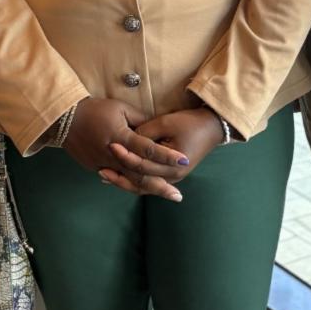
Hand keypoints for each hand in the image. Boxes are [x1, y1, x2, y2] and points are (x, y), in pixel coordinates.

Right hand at [63, 98, 189, 201]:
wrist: (65, 118)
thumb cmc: (95, 109)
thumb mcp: (120, 108)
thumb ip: (140, 120)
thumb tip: (157, 128)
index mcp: (121, 136)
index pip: (149, 148)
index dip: (167, 155)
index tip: (184, 160)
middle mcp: (113, 154)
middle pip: (140, 174)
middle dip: (161, 185)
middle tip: (178, 195)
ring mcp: (102, 163)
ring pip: (129, 181)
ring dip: (148, 189)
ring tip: (165, 195)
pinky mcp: (94, 167)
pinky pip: (115, 178)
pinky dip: (130, 185)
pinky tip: (144, 190)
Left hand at [100, 108, 223, 198]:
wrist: (211, 127)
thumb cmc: (189, 123)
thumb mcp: (166, 123)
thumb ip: (145, 133)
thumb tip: (125, 141)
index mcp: (173, 165)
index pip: (143, 164)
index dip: (125, 156)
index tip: (110, 146)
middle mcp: (172, 177)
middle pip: (140, 180)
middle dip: (120, 174)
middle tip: (99, 168)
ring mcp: (172, 178)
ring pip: (143, 186)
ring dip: (124, 182)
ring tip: (104, 175)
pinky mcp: (170, 175)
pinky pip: (148, 182)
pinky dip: (133, 180)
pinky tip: (118, 176)